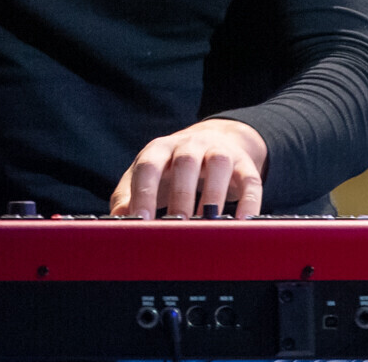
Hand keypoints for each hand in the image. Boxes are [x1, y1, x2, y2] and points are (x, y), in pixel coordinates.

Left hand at [109, 118, 268, 218]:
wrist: (214, 139)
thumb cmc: (172, 167)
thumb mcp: (148, 176)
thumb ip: (128, 196)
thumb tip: (117, 221)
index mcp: (160, 149)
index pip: (149, 166)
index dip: (144, 192)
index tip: (141, 220)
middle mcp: (189, 145)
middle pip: (184, 164)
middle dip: (180, 197)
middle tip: (176, 228)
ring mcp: (219, 151)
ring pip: (218, 166)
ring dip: (212, 197)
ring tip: (206, 227)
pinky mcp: (244, 165)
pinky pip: (250, 181)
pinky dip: (248, 202)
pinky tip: (241, 224)